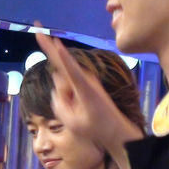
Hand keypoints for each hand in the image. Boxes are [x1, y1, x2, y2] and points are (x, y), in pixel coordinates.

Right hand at [32, 29, 143, 150]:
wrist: (115, 129)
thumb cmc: (96, 127)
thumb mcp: (72, 123)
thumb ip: (59, 105)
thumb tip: (56, 90)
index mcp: (84, 88)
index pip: (69, 67)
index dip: (58, 53)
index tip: (53, 40)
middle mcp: (86, 78)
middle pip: (59, 75)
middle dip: (61, 92)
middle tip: (76, 106)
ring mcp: (85, 79)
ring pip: (63, 82)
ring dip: (66, 96)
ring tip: (81, 110)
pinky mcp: (85, 82)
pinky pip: (68, 85)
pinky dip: (69, 97)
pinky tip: (81, 107)